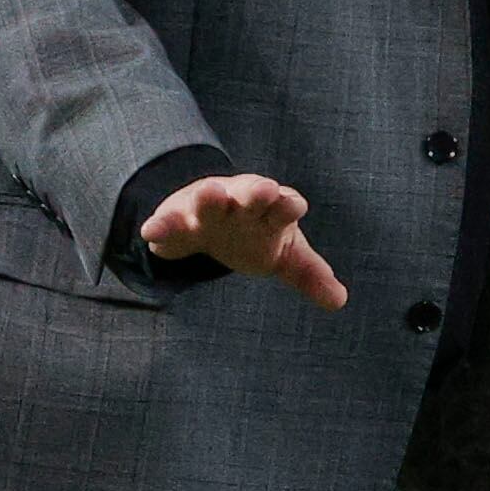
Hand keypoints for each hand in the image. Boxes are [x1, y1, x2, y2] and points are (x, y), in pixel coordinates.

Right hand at [139, 173, 347, 311]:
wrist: (211, 210)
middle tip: (264, 189)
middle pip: (252, 194)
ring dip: (211, 198)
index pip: (285, 205)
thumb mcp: (284, 254)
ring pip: (210, 200)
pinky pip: (169, 222)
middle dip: (256, 192)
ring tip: (210, 196)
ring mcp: (209, 207)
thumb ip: (309, 274)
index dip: (289, 205)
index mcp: (272, 210)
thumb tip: (339, 300)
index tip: (294, 205)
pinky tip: (149, 233)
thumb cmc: (256, 231)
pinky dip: (161, 226)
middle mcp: (242, 202)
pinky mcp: (178, 218)